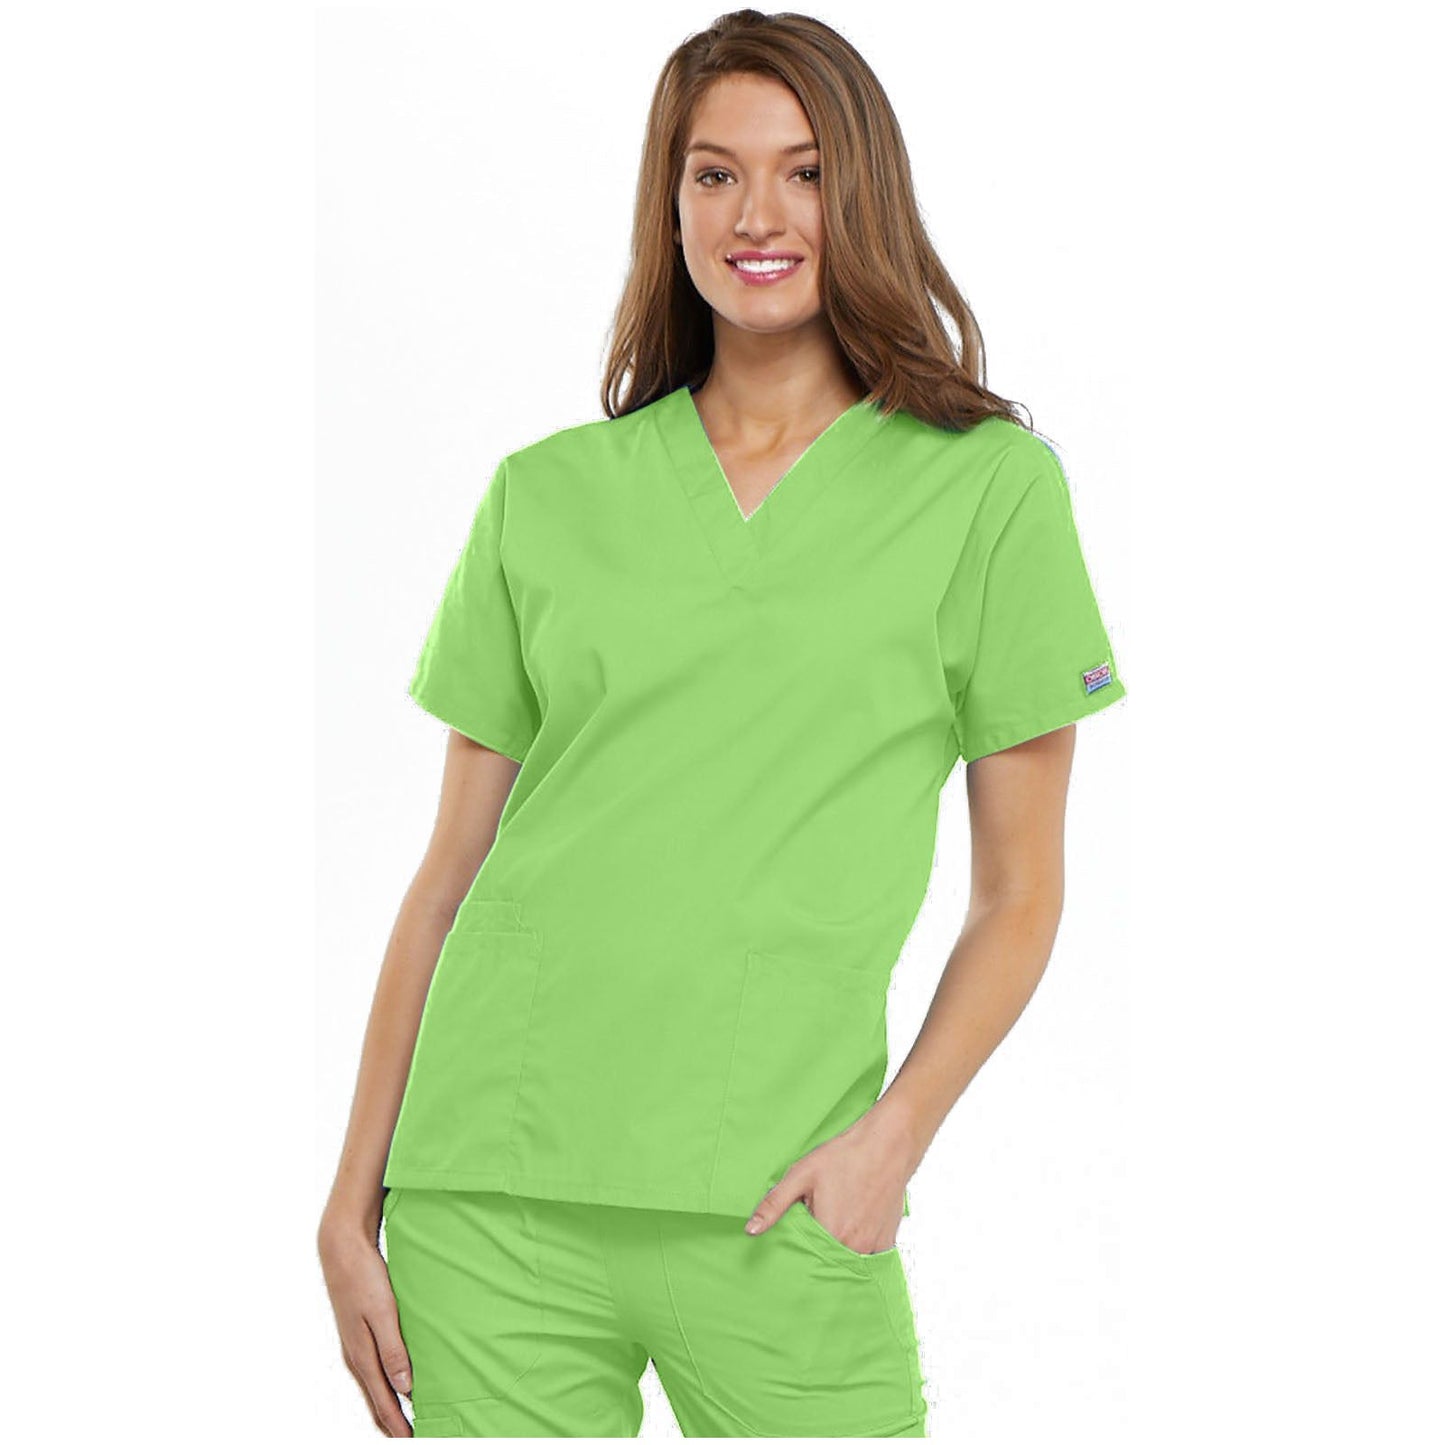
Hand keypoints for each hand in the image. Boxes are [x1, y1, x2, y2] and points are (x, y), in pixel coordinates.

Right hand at [318, 1205, 413, 1436]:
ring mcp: (354, 1345)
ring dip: (388, 1405)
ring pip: (373, 1386)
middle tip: (413, 1436)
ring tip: (405, 1419)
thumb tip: (404, 1388)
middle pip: (376, 1400)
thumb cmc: (363, 1276)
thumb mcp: (383, 1312)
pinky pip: (371, 1369)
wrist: (341, 1248)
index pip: (383, 1402)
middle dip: (392, 1423)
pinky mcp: (357, 1333)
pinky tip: (394, 1381)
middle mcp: (355, 1356)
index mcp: (361, 1356)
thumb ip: (393, 1349)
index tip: (414, 1440)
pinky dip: (382, 1384)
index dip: (398, 1425)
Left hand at [743, 1106, 917, 1252]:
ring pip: (847, 1261)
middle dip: (816, 1255)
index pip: (804, 1258)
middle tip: (814, 1230)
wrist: (887, 1144)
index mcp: (830, 1233)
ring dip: (837, 1253)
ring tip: (832, 1229)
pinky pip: (868, 1257)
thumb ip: (774, 1204)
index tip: (790, 1250)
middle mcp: (854, 1247)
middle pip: (826, 1262)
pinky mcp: (887, 1240)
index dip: (795, 1254)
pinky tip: (852, 1229)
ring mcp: (874, 1246)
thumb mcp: (802, 1174)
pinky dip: (857, 1249)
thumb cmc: (844, 1156)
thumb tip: (751, 1230)